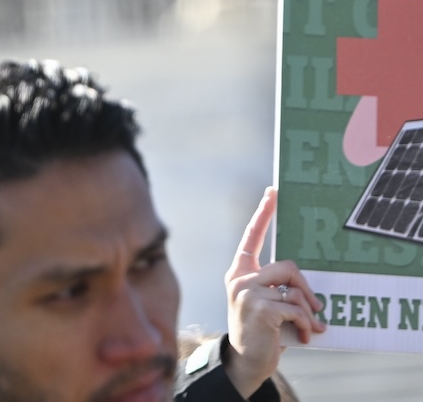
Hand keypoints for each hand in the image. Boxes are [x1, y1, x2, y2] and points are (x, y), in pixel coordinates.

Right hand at [222, 187, 323, 397]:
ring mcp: (247, 292)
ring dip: (307, 312)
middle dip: (306, 289)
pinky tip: (302, 338)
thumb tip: (307, 289)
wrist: (245, 362)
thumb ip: (278, 289)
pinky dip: (306, 326)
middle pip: (287, 266)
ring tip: (308, 328)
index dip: (264, 214)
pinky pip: (296, 309)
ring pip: (294, 289)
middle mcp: (239, 278)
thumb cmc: (261, 332)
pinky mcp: (259, 308)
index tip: (273, 191)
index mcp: (240, 272)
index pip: (252, 237)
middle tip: (315, 308)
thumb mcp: (267, 305)